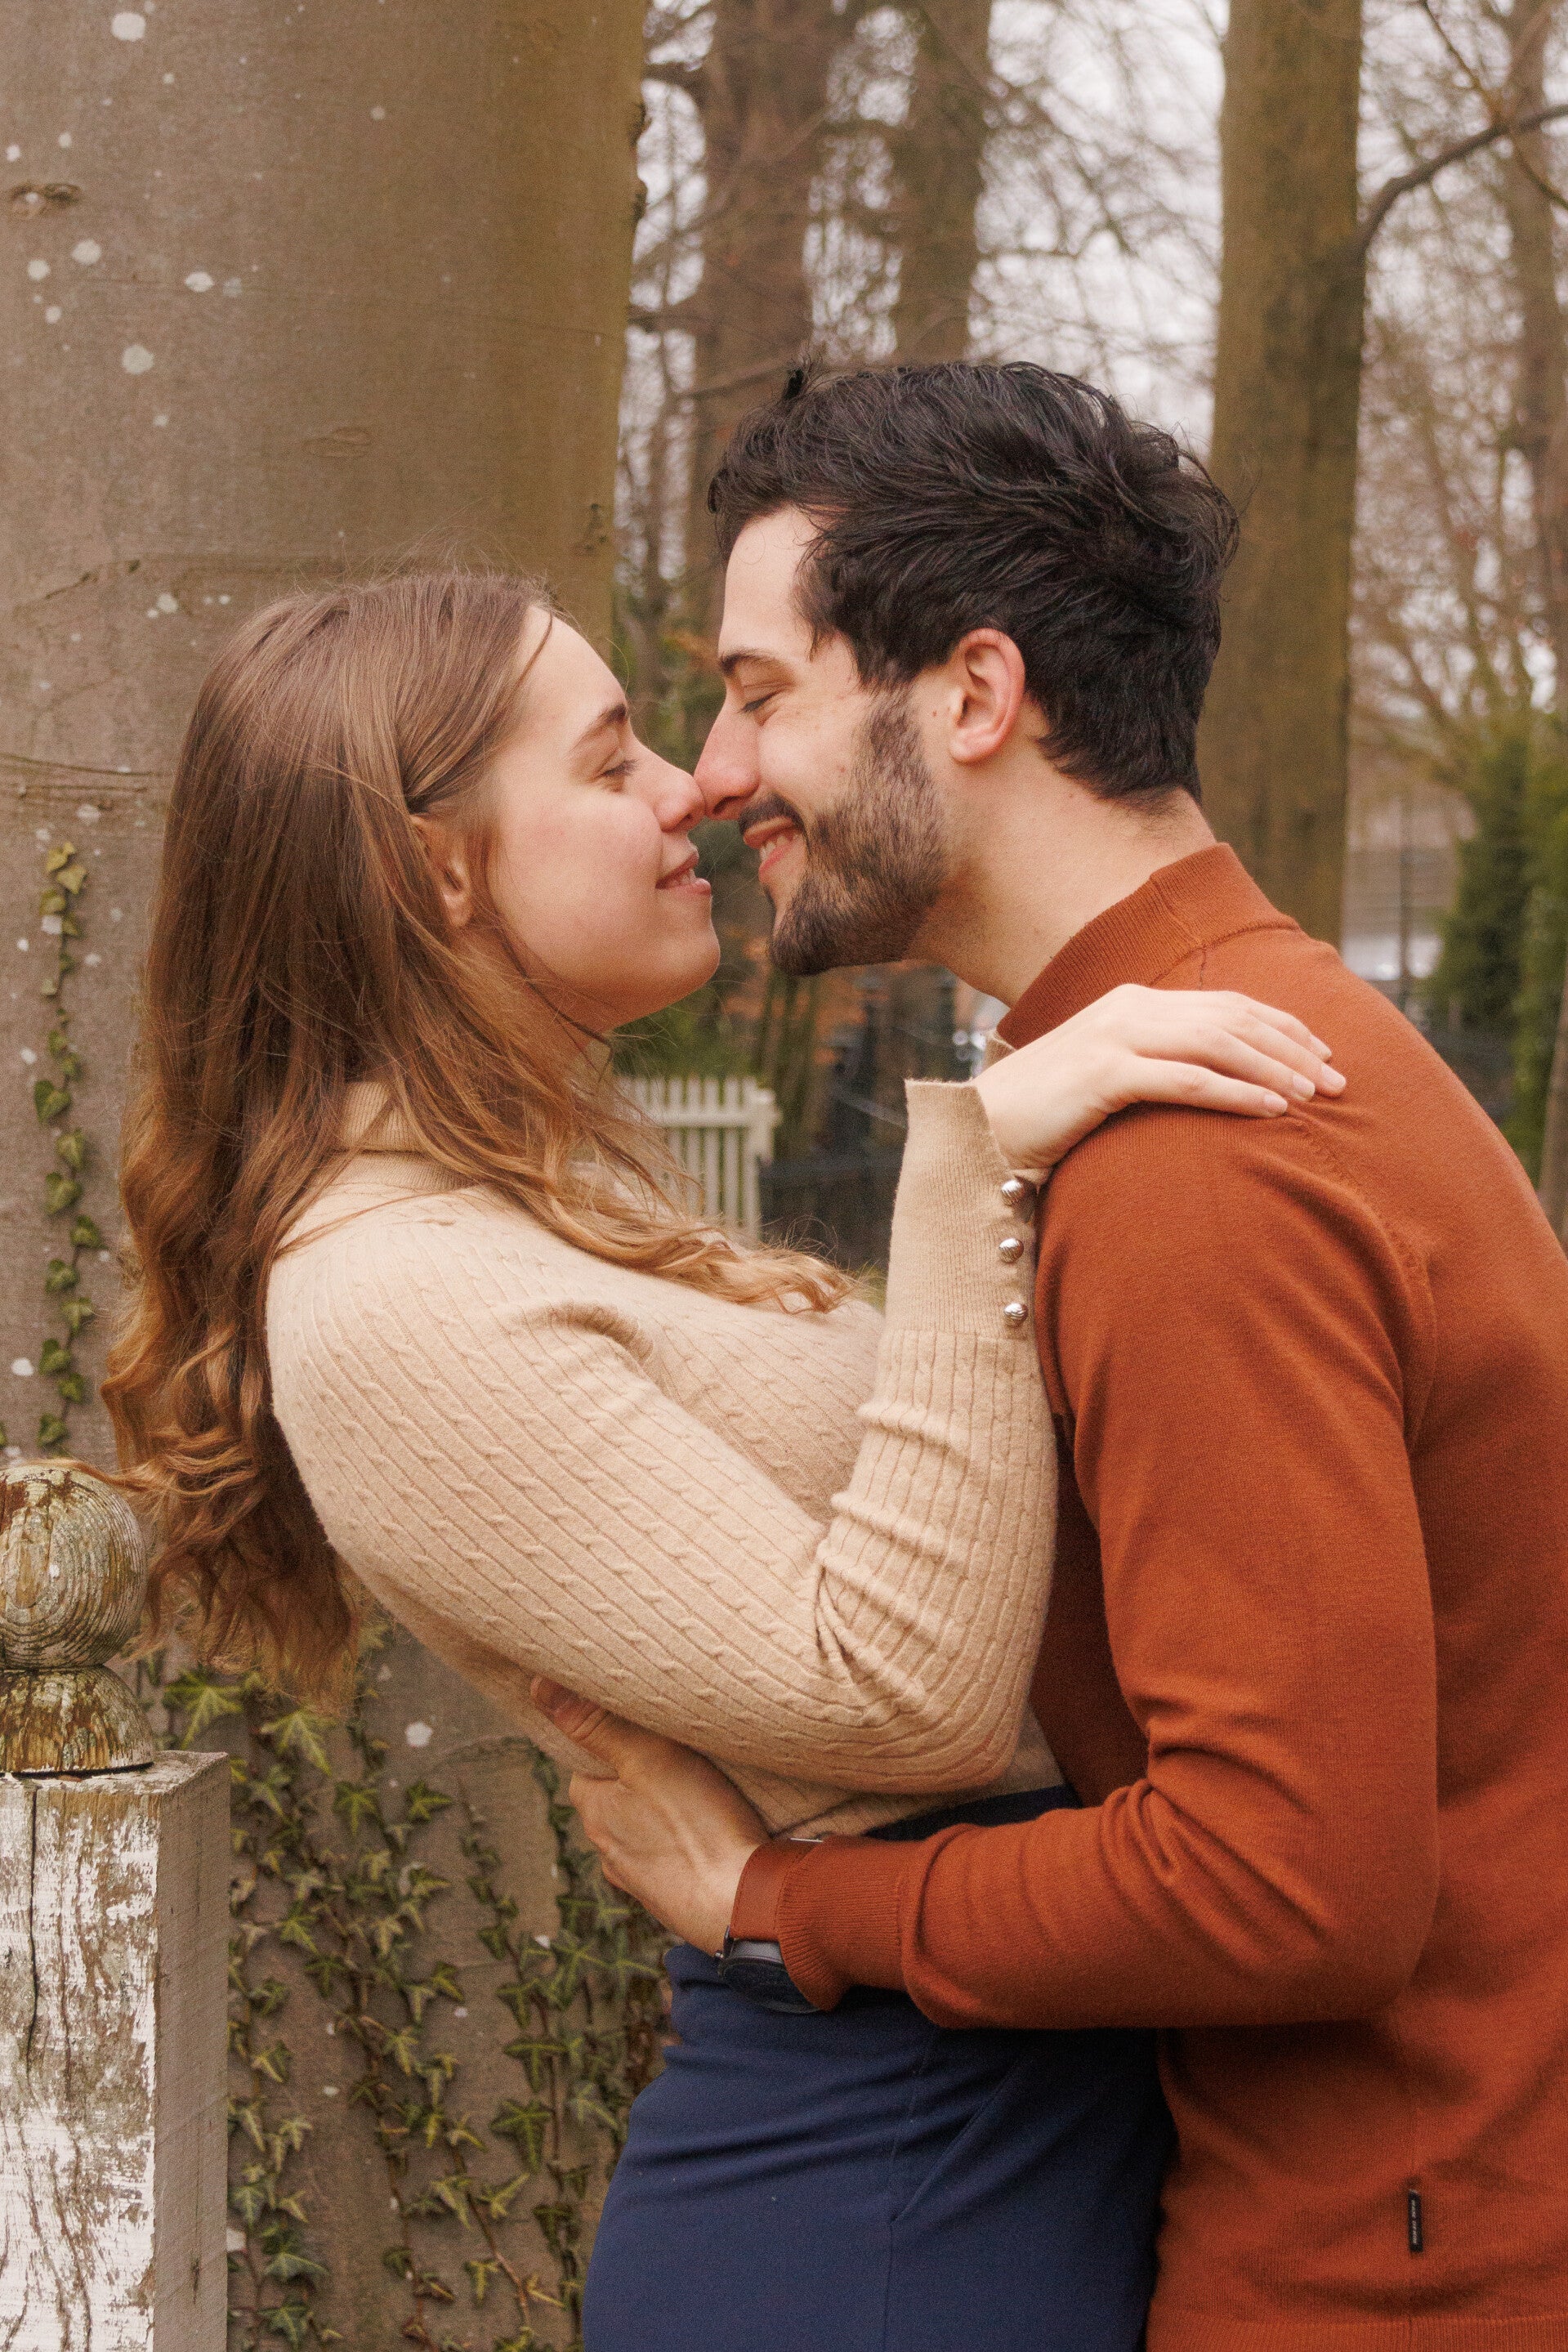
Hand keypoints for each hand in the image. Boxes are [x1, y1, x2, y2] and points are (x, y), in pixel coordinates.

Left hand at [531, 1677, 767, 1952]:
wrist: (743, 1906)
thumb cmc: (696, 1827)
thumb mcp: (647, 1758)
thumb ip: (596, 1723)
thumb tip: (539, 1686)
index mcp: (594, 1812)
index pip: (586, 1762)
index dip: (611, 1738)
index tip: (641, 1725)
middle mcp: (608, 1849)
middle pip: (616, 1794)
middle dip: (640, 1774)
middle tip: (678, 1752)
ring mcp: (640, 1877)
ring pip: (643, 1827)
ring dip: (664, 1810)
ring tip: (700, 1791)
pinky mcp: (674, 1896)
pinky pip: (671, 1855)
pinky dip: (684, 1840)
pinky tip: (709, 1831)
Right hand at [973, 985, 1345, 1175]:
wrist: (980, 1129)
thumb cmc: (1047, 1115)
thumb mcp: (1109, 1078)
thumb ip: (1156, 1067)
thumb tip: (1212, 1081)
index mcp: (1134, 1002)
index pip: (1227, 1004)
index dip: (1283, 1026)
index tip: (1326, 1054)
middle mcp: (1130, 1008)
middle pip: (1233, 1018)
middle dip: (1293, 1047)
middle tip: (1341, 1081)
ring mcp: (1116, 1036)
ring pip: (1218, 1043)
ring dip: (1275, 1069)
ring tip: (1316, 1096)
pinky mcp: (1105, 1073)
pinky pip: (1187, 1079)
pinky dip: (1236, 1092)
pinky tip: (1271, 1110)